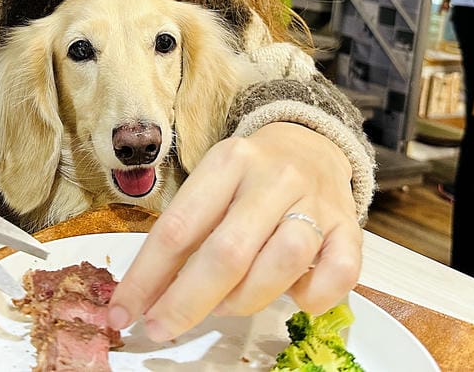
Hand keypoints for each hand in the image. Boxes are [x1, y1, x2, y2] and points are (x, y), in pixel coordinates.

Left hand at [107, 122, 360, 341]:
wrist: (312, 145)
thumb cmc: (248, 178)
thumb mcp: (211, 186)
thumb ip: (186, 234)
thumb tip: (145, 297)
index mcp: (228, 162)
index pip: (179, 226)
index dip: (147, 277)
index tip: (123, 312)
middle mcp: (273, 177)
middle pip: (228, 251)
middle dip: (188, 301)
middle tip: (162, 328)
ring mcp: (317, 201)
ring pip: (282, 263)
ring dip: (246, 299)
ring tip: (226, 305)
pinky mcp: (350, 227)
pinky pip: (339, 275)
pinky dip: (312, 298)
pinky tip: (294, 296)